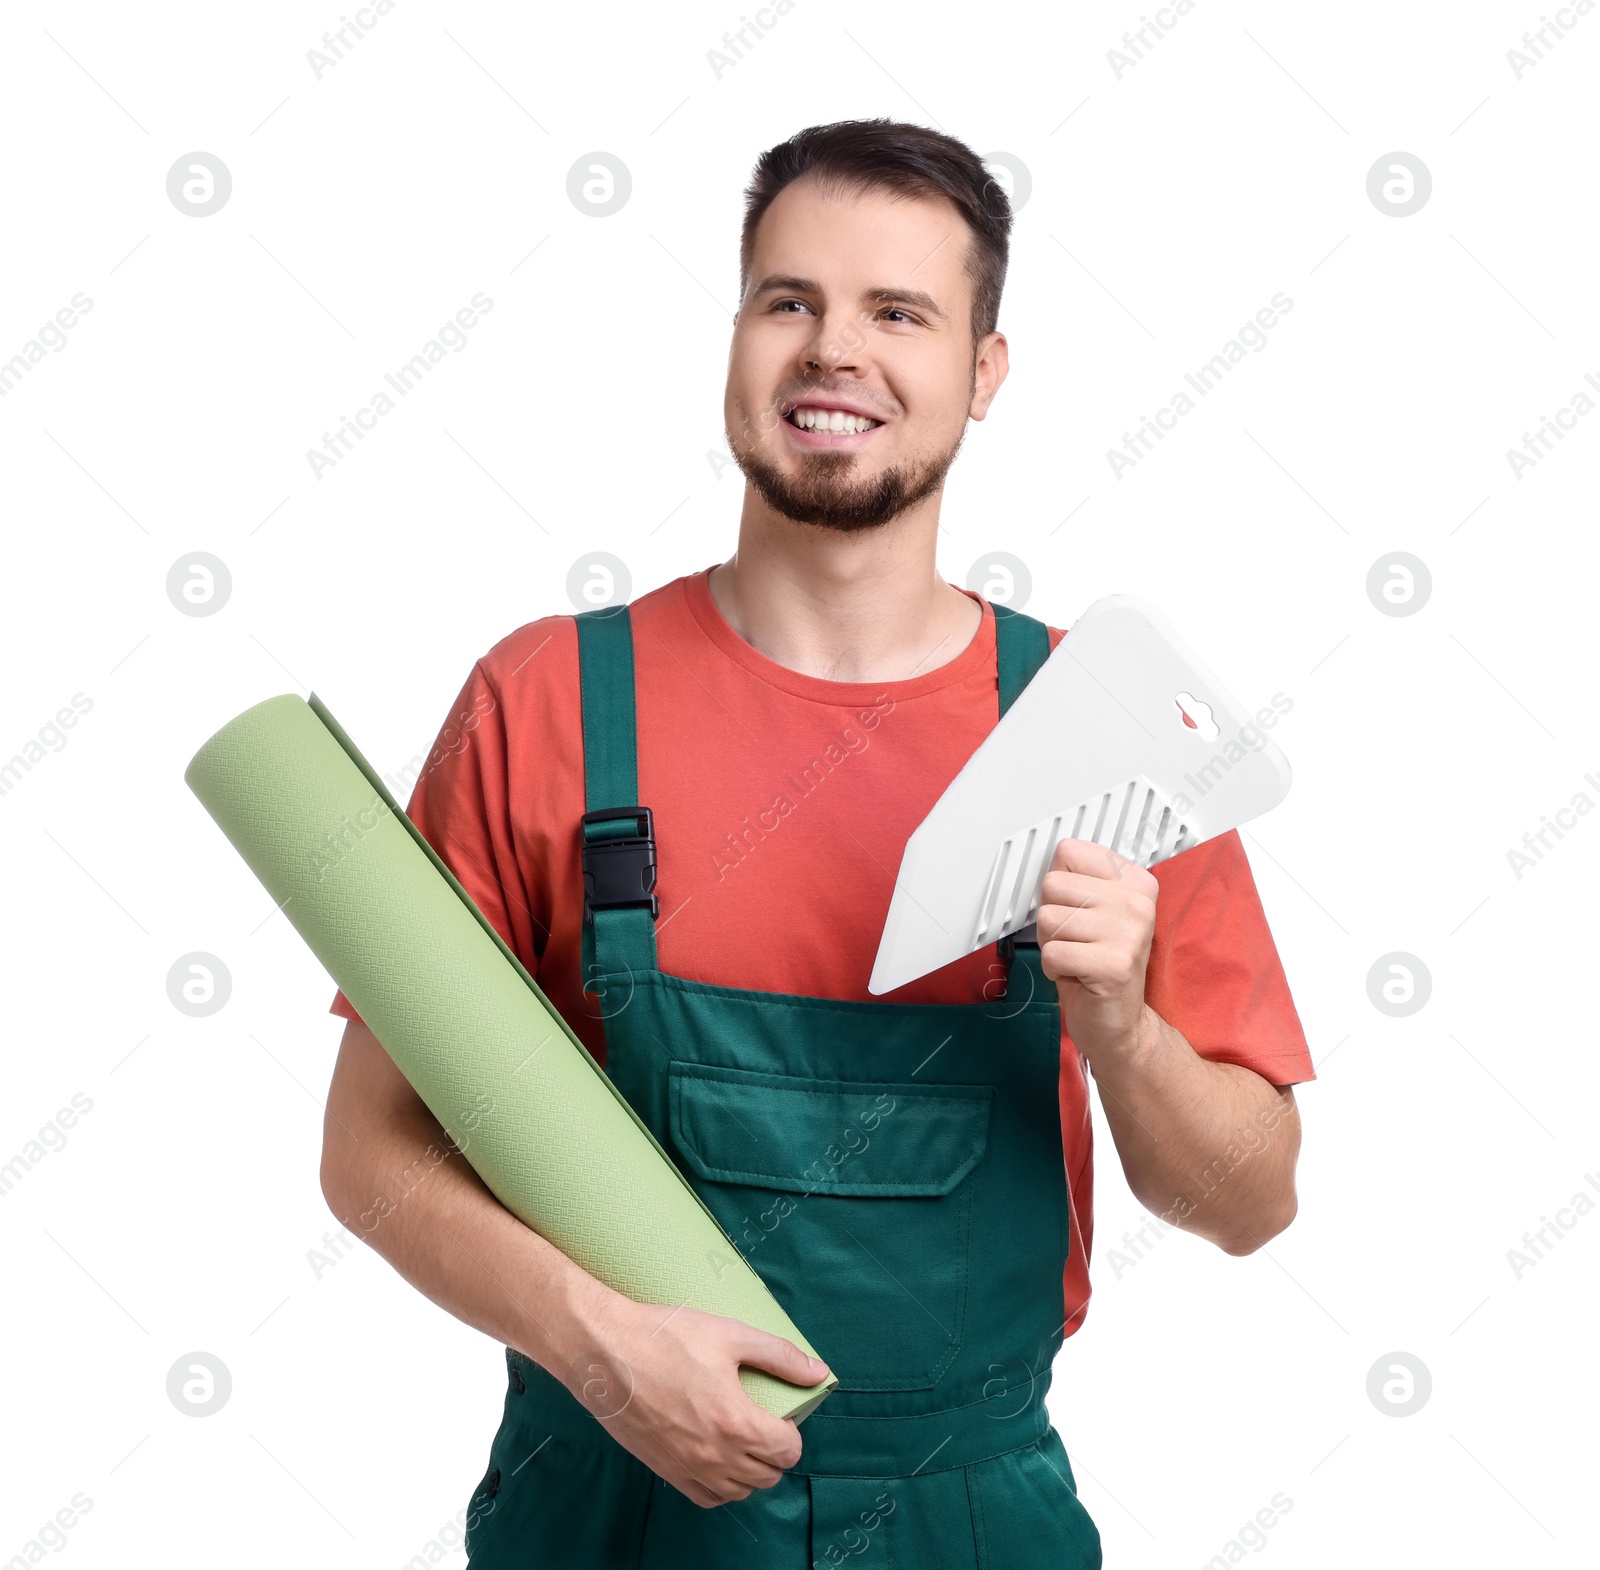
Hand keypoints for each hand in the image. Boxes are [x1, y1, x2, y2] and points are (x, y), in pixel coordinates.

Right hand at [564, 1287, 828, 1508]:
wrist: (605, 1352)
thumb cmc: (666, 1337)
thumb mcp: (730, 1334)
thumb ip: (780, 1356)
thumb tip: (818, 1372)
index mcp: (736, 1421)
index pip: (787, 1450)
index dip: (793, 1432)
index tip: (783, 1414)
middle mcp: (715, 1454)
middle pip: (767, 1475)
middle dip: (775, 1452)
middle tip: (765, 1422)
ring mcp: (688, 1468)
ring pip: (739, 1491)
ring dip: (751, 1471)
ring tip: (744, 1439)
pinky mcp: (666, 1471)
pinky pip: (707, 1498)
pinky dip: (722, 1485)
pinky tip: (718, 1457)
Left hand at [1034, 837, 1158, 1060]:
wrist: (1119, 1023)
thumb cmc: (1099, 964)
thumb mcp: (1095, 910)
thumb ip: (1077, 879)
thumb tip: (1051, 861)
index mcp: (1136, 881)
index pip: (1069, 851)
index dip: (1060, 885)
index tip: (1077, 907)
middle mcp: (1137, 903)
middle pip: (1053, 885)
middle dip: (1052, 917)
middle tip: (1077, 940)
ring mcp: (1128, 933)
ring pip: (1048, 919)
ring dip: (1052, 944)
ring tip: (1078, 957)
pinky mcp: (1113, 965)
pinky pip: (1051, 952)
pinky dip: (1053, 968)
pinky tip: (1078, 975)